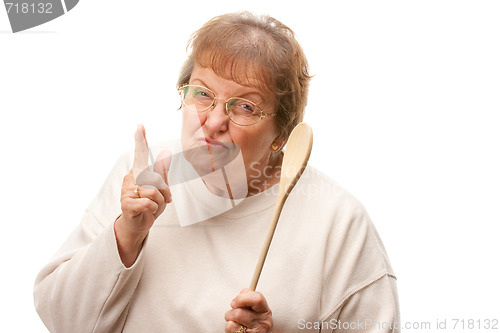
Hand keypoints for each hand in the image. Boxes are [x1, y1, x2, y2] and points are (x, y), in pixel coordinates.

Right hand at [114, 124, 171, 266]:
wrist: (138, 226)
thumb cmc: (149, 206)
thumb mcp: (160, 189)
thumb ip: (162, 173)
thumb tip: (165, 153)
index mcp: (138, 172)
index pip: (140, 154)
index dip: (140, 140)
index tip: (140, 126)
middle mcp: (130, 178)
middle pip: (155, 178)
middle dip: (164, 191)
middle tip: (163, 200)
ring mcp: (126, 191)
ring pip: (153, 191)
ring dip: (159, 202)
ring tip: (152, 207)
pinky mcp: (126, 204)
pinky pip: (148, 203)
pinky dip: (153, 210)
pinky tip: (146, 212)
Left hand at [224, 289, 272, 332]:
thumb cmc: (251, 323)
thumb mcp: (254, 310)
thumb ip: (248, 299)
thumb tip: (240, 295)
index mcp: (265, 311)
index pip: (257, 298)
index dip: (242, 298)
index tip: (235, 302)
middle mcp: (263, 322)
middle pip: (239, 312)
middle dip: (232, 311)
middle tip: (234, 314)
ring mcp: (256, 332)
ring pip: (233, 319)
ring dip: (229, 319)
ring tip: (236, 322)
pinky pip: (230, 327)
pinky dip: (229, 328)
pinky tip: (236, 330)